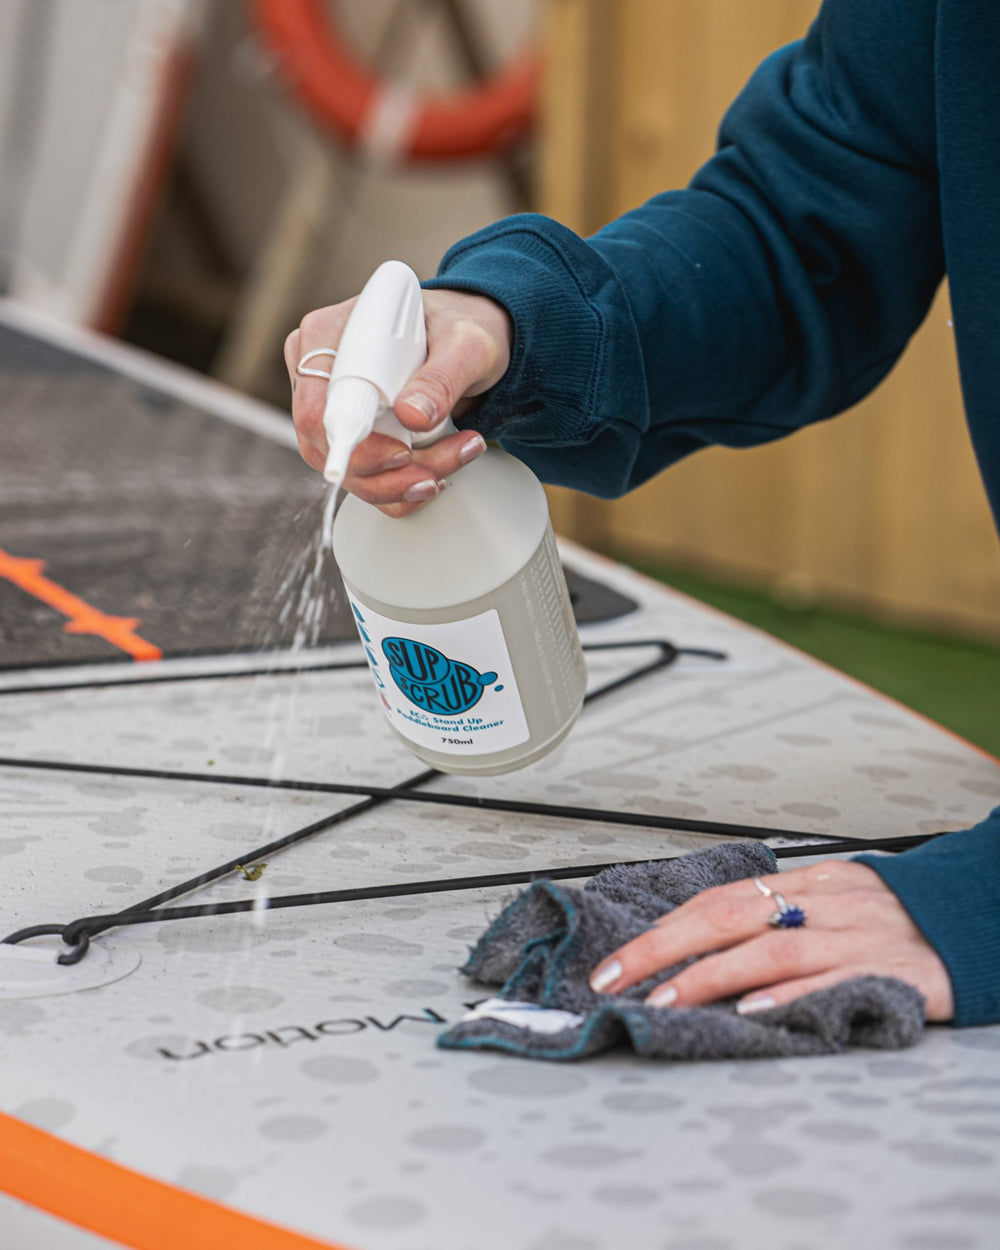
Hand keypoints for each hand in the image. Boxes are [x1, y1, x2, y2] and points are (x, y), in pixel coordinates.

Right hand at [284, 288, 512, 516]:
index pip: (316, 408)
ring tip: (455, 459)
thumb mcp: (466, 343)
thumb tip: (411, 415)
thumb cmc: (461, 326)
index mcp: (328, 337)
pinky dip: (403, 491)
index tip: (403, 454)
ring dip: (402, 485)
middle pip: (327, 448)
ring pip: (349, 472)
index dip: (355, 444)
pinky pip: (367, 480)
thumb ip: (441, 377)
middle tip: (437, 470)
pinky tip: (437, 475)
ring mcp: (333, 411)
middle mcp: (320, 376)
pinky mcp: (355, 438)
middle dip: (387, 473)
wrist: (469, 342)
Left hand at [588, 859, 953, 1020]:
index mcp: (812, 881)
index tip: (621, 957)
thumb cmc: (905, 918)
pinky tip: (754, 1010)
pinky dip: (790, 995)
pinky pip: (834, 980)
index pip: (721, 898)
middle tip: (616, 978)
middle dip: (663, 948)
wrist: (987, 918)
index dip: (665, 927)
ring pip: (771, 949)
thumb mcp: (840, 901)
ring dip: (709, 976)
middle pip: (729, 917)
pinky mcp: (897, 974)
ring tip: (666, 1000)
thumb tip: (709, 936)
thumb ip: (783, 915)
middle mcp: (831, 901)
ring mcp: (862, 936)